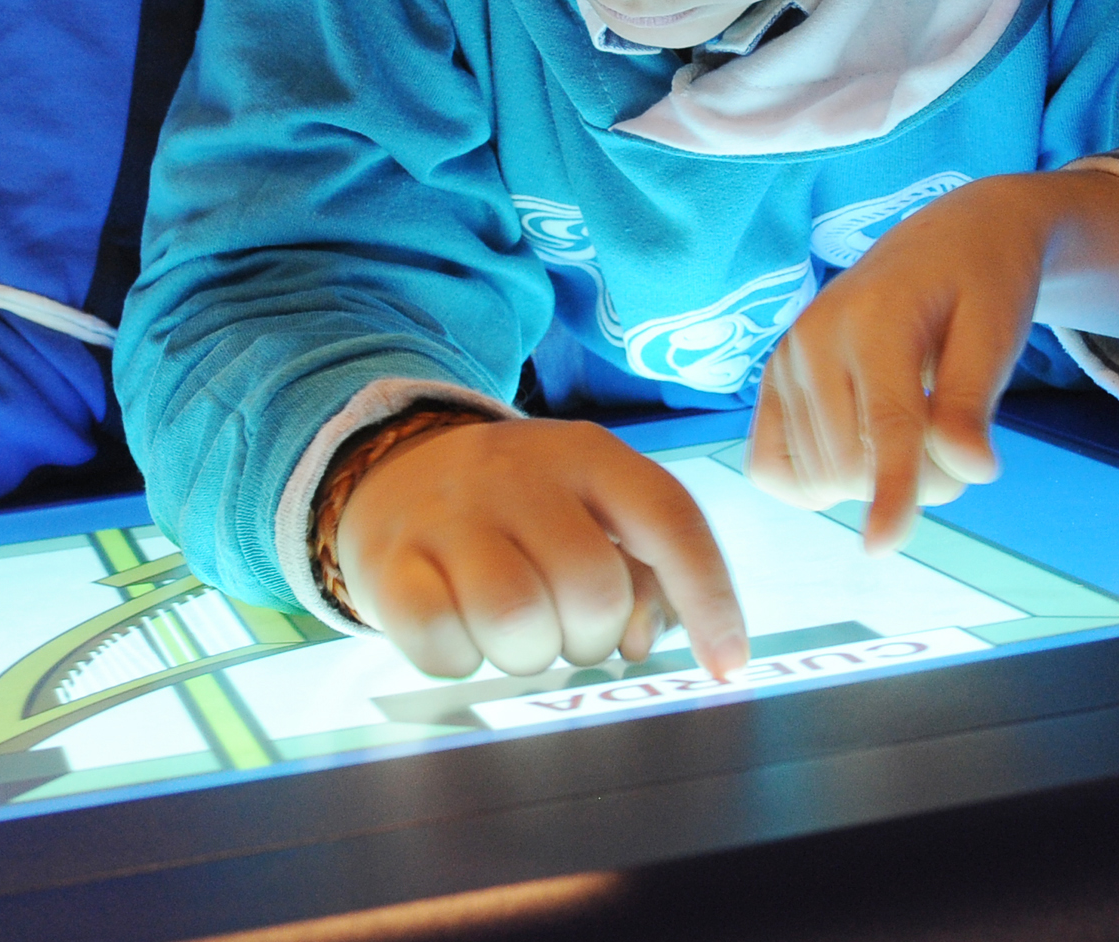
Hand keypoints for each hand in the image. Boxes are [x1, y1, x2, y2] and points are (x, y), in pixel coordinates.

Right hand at [333, 418, 750, 682]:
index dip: (709, 597)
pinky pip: (441, 642)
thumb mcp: (586, 507)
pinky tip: (457, 633)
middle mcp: (520, 473)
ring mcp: (450, 515)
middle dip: (591, 637)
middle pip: (591, 588)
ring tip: (514, 632)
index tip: (728, 664)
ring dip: (527, 653)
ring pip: (517, 619)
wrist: (393, 471)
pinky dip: (459, 659)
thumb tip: (642, 640)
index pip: (669, 520)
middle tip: (565, 630)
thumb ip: (638, 568)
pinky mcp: (389, 563)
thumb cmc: (518, 511)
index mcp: (588, 455)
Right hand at [749, 169, 1118, 552]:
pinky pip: (770, 468)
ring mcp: (785, 358)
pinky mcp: (773, 379)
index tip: (881, 547)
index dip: (892, 490)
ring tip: (914, 427)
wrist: (948, 240)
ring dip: (875, 481)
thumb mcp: (997, 332)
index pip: (885, 425)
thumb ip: (974, 401)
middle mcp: (814, 337)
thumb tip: (970, 470)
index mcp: (875, 318)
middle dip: (914, 481)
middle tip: (954, 440)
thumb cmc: (982, 284)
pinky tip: (862, 448)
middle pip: (854, 467)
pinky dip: (816, 481)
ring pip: (821, 477)